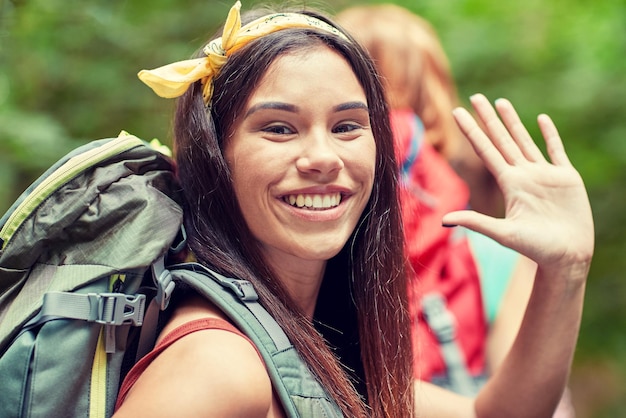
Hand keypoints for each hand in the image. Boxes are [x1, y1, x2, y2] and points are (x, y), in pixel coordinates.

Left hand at [443, 94, 593, 271]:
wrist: (567, 257)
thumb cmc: (535, 249)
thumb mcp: (503, 234)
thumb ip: (476, 222)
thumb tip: (444, 221)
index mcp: (509, 184)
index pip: (484, 150)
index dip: (471, 131)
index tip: (457, 112)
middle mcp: (523, 175)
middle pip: (501, 139)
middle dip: (488, 118)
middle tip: (475, 97)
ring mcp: (544, 175)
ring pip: (525, 140)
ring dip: (512, 121)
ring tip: (500, 101)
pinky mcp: (567, 177)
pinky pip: (556, 150)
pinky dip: (549, 134)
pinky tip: (541, 119)